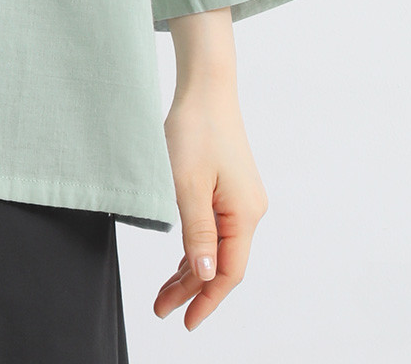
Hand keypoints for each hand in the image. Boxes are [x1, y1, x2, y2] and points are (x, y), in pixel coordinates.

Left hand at [154, 81, 267, 329]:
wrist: (205, 89)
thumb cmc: (196, 129)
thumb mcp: (188, 183)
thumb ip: (196, 231)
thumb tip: (204, 273)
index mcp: (244, 214)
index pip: (228, 271)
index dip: (207, 299)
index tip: (185, 321)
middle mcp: (249, 211)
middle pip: (221, 263)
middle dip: (192, 289)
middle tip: (162, 309)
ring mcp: (240, 201)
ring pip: (215, 248)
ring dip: (191, 270)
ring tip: (165, 294)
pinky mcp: (229, 190)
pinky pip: (213, 229)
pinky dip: (195, 247)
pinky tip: (180, 263)